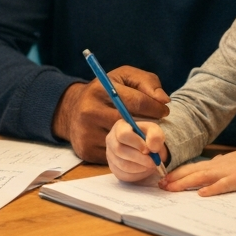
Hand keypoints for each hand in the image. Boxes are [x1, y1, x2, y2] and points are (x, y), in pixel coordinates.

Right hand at [51, 66, 168, 162]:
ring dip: (140, 145)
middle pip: (131, 127)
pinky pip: (114, 156)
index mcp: (101, 90)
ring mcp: (87, 132)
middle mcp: (90, 111)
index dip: (156, 109)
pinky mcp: (86, 150)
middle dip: (149, 130)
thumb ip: (147, 83)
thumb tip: (163, 101)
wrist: (71, 110)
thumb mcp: (124, 78)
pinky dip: (127, 155)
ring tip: (147, 140)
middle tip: (159, 131)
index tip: (164, 112)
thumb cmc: (106, 92)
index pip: (138, 102)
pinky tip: (131, 148)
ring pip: (124, 144)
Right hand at [105, 119, 166, 182]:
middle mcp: (111, 140)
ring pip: (122, 164)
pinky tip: (143, 169)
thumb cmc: (149, 138)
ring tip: (150, 164)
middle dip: (139, 158)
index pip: (123, 134)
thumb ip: (155, 136)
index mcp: (120, 127)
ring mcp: (110, 155)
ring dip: (140, 167)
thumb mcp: (155, 132)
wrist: (147, 149)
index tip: (148, 150)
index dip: (136, 143)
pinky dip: (137, 174)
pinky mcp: (113, 168)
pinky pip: (124, 174)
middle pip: (120, 150)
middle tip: (153, 162)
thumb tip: (152, 147)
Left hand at [160, 141, 235, 195]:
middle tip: (159, 186)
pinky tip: (201, 194)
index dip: (176, 173)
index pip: (191, 168)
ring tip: (171, 189)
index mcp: (217, 163)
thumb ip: (224, 163)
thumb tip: (216, 161)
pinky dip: (211, 190)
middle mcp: (218, 166)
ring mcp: (228, 172)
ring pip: (201, 177)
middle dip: (173, 179)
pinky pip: (223, 185)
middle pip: (191, 172)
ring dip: (184, 183)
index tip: (162, 178)